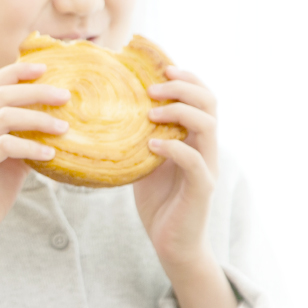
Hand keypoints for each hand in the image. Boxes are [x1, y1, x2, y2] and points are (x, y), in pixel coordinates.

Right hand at [0, 62, 69, 251]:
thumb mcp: (10, 163)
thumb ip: (23, 140)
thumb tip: (57, 124)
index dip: (18, 71)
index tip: (46, 67)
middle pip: (0, 94)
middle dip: (36, 90)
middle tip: (66, 95)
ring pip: (3, 116)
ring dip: (39, 119)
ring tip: (65, 127)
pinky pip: (5, 145)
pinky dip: (31, 147)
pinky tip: (50, 155)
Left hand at [134, 66, 236, 307]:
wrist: (171, 243)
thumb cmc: (157, 201)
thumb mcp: (140, 162)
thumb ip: (133, 140)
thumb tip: (98, 117)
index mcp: (192, 137)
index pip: (199, 96)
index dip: (184, 77)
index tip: (158, 65)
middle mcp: (205, 147)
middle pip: (209, 102)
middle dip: (182, 87)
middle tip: (152, 86)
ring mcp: (207, 166)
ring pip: (208, 125)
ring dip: (179, 111)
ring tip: (151, 110)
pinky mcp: (202, 188)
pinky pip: (195, 161)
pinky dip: (174, 148)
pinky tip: (152, 144)